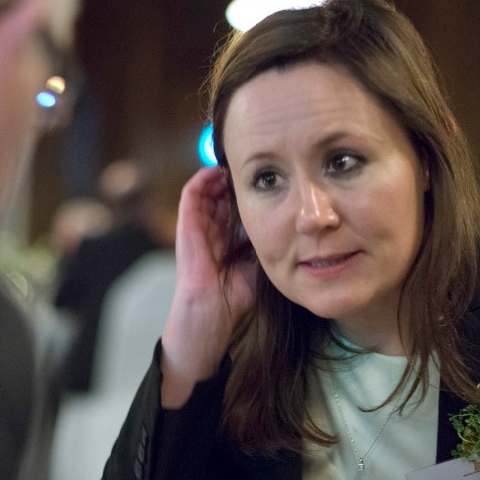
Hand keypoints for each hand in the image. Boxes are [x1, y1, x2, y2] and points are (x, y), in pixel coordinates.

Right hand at [160, 166, 257, 407]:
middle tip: (256, 167)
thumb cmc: (235, 299)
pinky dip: (202, 179)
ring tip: (236, 163)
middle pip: (224, 196)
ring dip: (221, 176)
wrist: (211, 316)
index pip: (240, 210)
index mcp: (229, 242)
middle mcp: (213, 232)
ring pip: (208, 191)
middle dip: (238, 181)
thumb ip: (270, 248)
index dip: (253, 195)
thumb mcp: (260, 267)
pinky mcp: (186, 227)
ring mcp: (198, 229)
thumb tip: (293, 231)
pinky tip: (216, 169)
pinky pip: (190, 195)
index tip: (272, 181)